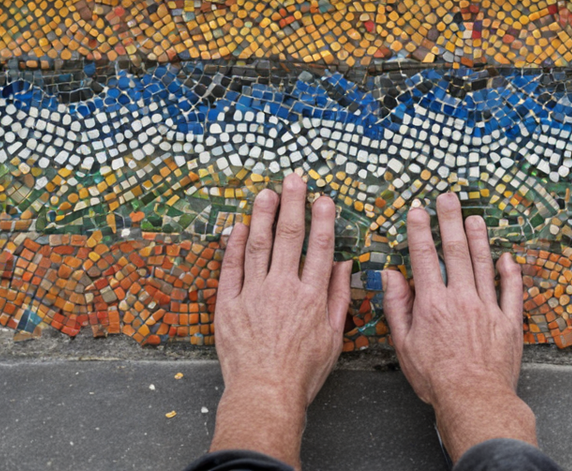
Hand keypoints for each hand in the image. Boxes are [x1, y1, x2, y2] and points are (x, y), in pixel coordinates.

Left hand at [209, 173, 352, 467]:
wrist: (264, 393)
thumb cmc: (302, 373)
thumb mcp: (333, 338)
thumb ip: (338, 299)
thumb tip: (342, 267)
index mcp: (311, 297)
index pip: (319, 248)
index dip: (322, 219)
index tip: (323, 198)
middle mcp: (283, 289)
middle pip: (288, 237)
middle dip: (292, 205)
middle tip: (292, 179)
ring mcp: (253, 294)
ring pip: (258, 245)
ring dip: (262, 216)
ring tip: (265, 193)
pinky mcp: (229, 305)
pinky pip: (231, 268)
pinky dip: (233, 245)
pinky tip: (237, 227)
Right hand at [383, 193, 535, 462]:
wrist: (473, 399)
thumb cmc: (435, 378)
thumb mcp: (404, 345)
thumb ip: (397, 307)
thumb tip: (392, 276)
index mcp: (433, 303)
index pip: (424, 257)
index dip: (420, 230)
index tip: (418, 210)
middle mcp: (461, 298)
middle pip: (456, 251)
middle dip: (450, 220)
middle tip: (448, 197)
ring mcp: (488, 308)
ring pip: (484, 264)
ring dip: (479, 238)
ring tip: (474, 218)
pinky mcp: (509, 322)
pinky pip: (512, 291)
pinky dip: (510, 273)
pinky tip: (507, 258)